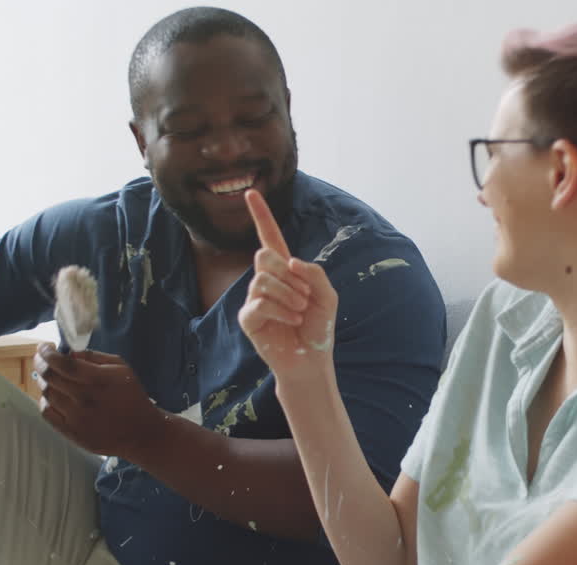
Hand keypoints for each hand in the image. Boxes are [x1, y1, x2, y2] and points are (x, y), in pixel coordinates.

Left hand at [34, 345, 162, 457]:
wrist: (140, 432)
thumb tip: (70, 353)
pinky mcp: (72, 432)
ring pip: (47, 393)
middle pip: (50, 377)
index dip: (48, 354)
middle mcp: (85, 399)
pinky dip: (45, 401)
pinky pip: (47, 413)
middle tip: (41, 359)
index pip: (63, 364)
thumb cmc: (131, 397)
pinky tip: (52, 397)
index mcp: (99, 380)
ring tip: (49, 377)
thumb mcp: (121, 369)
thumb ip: (94, 357)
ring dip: (43, 381)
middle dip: (41, 363)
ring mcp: (76, 417)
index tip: (43, 347)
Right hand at [239, 189, 338, 381]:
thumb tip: (290, 261)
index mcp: (285, 270)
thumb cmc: (318, 327)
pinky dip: (281, 310)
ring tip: (299, 311)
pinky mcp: (248, 318)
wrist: (311, 359)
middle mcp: (266, 280)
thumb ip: (315, 273)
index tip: (250, 192)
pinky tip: (291, 320)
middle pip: (265, 255)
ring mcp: (254, 298)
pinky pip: (260, 302)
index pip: (270, 237)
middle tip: (304, 297)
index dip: (261, 215)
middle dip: (289, 275)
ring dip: (289, 295)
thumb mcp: (328, 295)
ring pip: (263, 279)